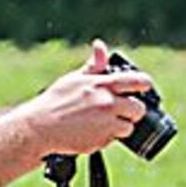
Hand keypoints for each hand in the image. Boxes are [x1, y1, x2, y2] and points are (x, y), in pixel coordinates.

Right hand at [12, 49, 153, 159]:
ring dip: (121, 126)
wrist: (40, 127)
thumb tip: (100, 46)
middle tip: (123, 110)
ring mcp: (106, 123)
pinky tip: (93, 131)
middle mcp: (107, 103)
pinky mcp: (102, 141)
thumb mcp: (74, 79)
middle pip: (139, 108)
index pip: (137, 81)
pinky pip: (114, 140)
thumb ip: (93, 66)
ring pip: (129, 126)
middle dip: (133, 111)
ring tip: (103, 122)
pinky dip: (108, 137)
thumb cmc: (56, 100)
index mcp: (102, 84)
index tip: (145, 87)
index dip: (145, 84)